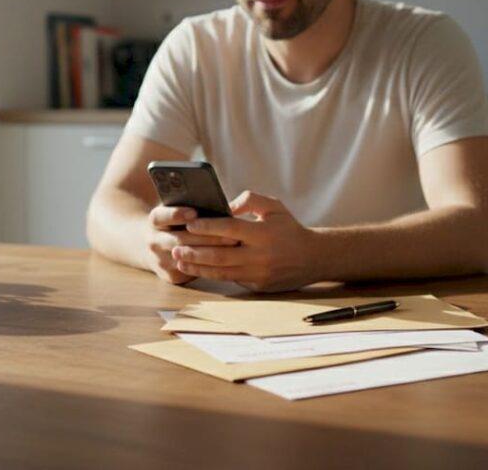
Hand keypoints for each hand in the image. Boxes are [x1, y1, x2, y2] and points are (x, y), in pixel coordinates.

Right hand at [146, 205, 239, 284]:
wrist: (156, 246)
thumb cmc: (176, 222)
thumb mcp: (176, 209)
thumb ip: (190, 205)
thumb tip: (215, 204)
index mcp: (154, 221)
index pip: (160, 217)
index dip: (176, 214)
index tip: (194, 212)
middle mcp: (153, 241)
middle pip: (179, 240)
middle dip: (206, 238)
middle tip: (231, 235)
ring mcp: (160, 260)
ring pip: (187, 258)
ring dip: (211, 253)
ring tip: (233, 247)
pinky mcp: (170, 276)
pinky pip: (191, 272)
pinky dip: (209, 266)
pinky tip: (227, 261)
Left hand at [174, 191, 318, 291]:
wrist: (313, 258)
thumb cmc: (289, 228)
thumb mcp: (274, 206)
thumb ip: (250, 200)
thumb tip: (225, 206)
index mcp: (263, 233)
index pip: (230, 229)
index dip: (208, 227)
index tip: (190, 224)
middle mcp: (260, 256)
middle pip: (220, 254)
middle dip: (195, 251)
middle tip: (175, 245)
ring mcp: (258, 274)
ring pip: (222, 271)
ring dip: (198, 266)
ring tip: (179, 259)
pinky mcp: (257, 286)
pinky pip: (230, 280)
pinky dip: (211, 274)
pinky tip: (196, 269)